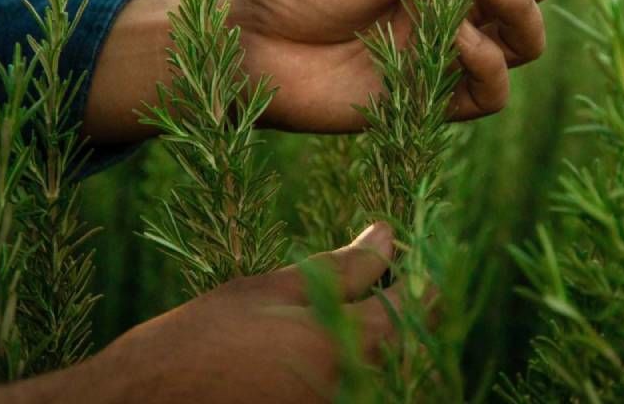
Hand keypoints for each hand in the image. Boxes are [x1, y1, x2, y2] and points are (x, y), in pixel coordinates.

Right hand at [0, 223, 402, 403]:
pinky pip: (358, 391)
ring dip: (391, 340)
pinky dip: (362, 367)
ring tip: (363, 306)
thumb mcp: (271, 288)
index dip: (425, 274)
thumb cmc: (198, 339)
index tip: (413, 250)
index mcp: (347, 344)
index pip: (419, 307)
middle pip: (416, 348)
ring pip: (392, 373)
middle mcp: (354, 388)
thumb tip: (387, 235)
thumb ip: (341, 266)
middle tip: (390, 278)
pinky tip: (335, 343)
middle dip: (414, 310)